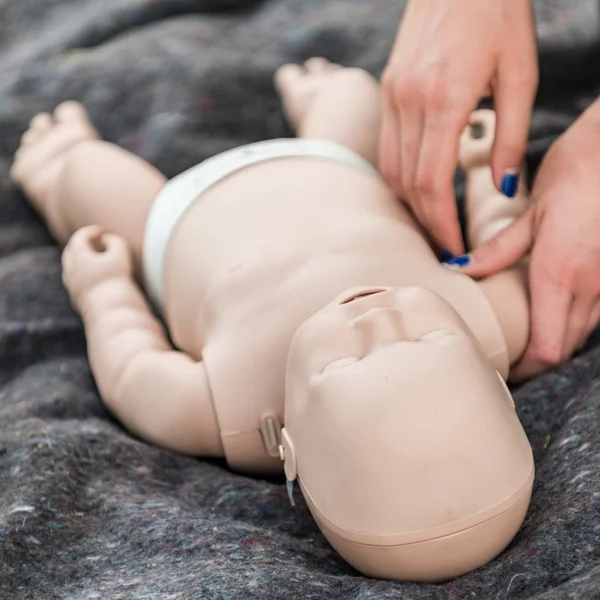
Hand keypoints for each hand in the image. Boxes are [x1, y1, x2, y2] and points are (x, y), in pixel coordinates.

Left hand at [62, 225, 132, 311]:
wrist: (109, 311)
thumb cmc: (116, 280)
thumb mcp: (121, 254)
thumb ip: (115, 241)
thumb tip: (106, 239)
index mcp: (78, 256)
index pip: (80, 237)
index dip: (90, 231)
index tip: (101, 231)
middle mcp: (70, 271)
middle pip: (70, 252)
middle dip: (80, 245)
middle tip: (93, 242)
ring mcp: (72, 287)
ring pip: (70, 269)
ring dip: (80, 262)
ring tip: (93, 260)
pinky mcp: (77, 300)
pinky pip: (75, 284)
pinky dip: (82, 276)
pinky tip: (94, 279)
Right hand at [380, 0, 537, 255]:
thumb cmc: (500, 14)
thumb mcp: (521, 72)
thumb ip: (511, 135)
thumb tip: (501, 189)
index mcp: (444, 96)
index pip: (432, 181)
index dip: (442, 223)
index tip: (454, 248)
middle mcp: (408, 99)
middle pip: (408, 183)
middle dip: (426, 222)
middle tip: (443, 247)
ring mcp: (391, 94)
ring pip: (390, 169)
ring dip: (410, 203)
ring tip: (432, 224)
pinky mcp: (387, 89)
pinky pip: (387, 147)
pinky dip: (400, 177)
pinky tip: (417, 189)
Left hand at [459, 104, 599, 380]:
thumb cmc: (581, 170)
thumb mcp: (533, 211)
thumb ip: (500, 249)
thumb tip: (462, 268)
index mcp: (560, 273)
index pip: (547, 348)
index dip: (525, 369)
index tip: (503, 369)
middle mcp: (591, 285)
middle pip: (563, 347)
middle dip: (535, 360)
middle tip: (506, 356)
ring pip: (581, 332)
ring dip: (554, 341)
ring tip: (524, 335)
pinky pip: (595, 311)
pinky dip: (572, 320)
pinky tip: (552, 308)